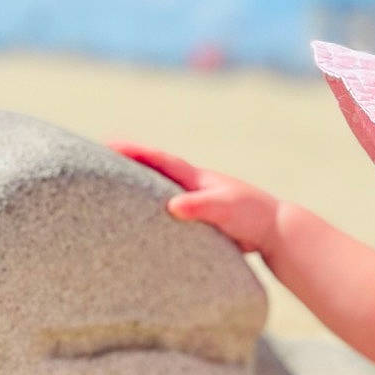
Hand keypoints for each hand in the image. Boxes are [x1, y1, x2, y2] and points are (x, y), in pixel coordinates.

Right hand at [109, 143, 278, 257]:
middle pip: (156, 170)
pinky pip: (171, 211)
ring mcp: (198, 201)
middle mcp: (194, 186)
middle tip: (97, 158)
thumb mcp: (227, 209)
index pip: (160, 160)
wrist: (277, 231)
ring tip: (110, 186)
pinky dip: (154, 210)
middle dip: (128, 163)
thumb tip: (173, 206)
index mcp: (197, 178)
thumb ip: (200, 206)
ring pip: (162, 190)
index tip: (108, 144)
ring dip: (139, 186)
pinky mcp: (202, 220)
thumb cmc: (254, 216)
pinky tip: (142, 220)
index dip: (134, 152)